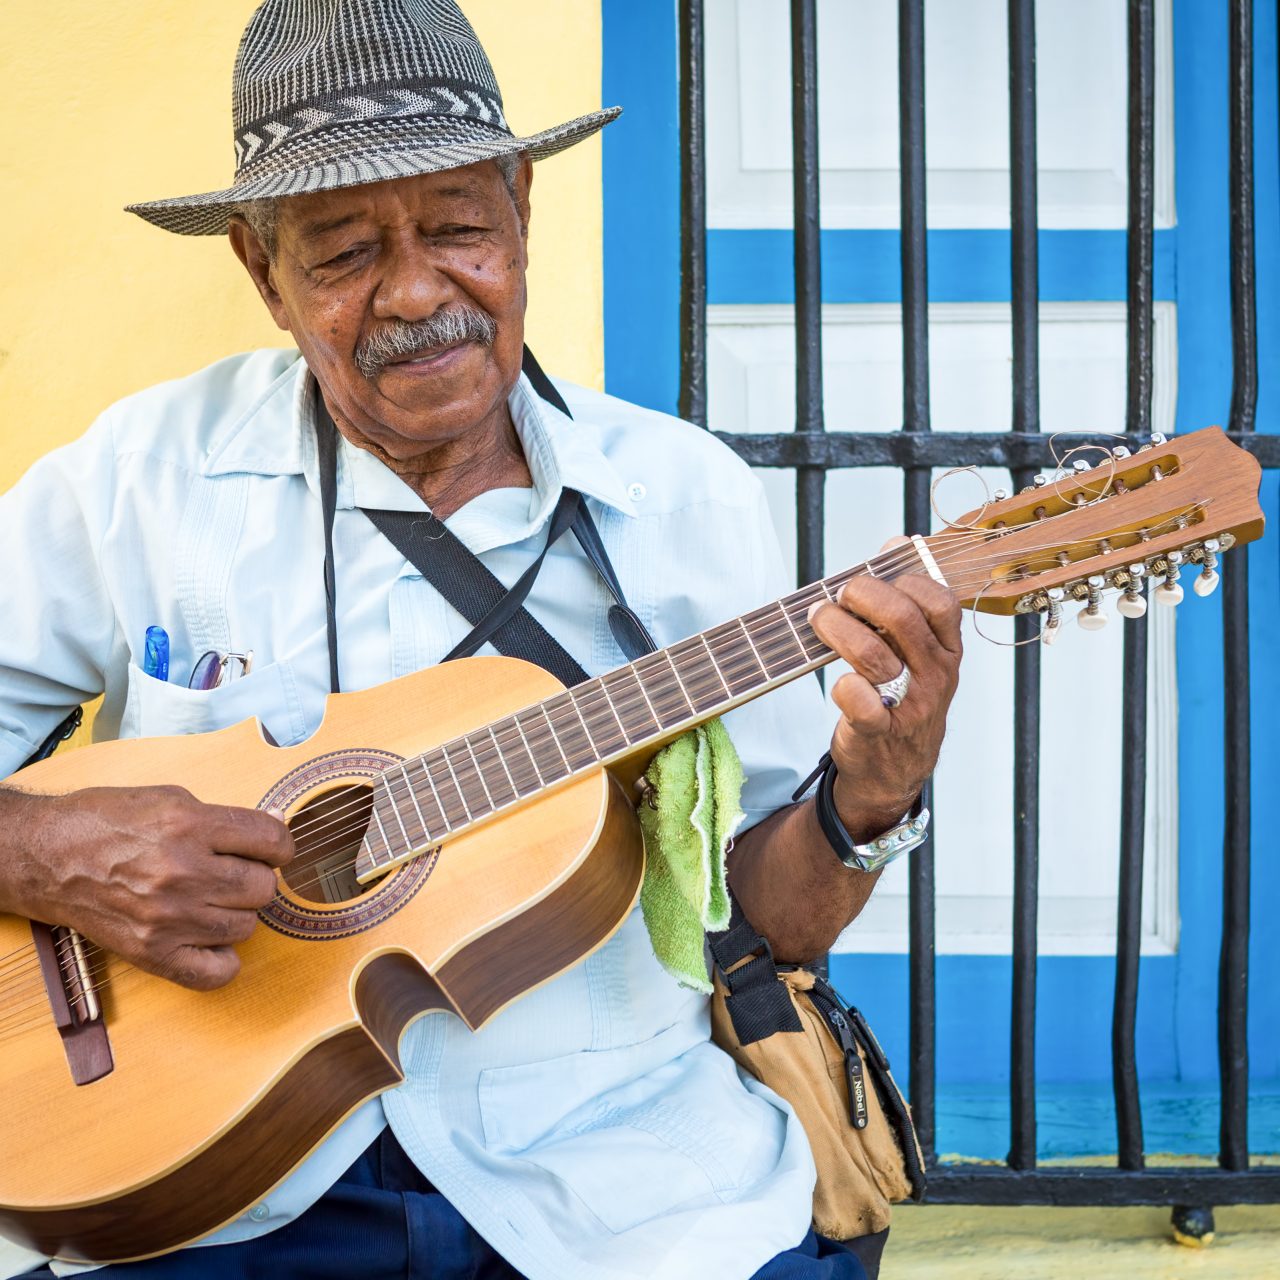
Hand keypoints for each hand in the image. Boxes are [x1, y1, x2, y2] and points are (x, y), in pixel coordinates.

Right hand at [13, 786, 293, 989]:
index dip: (280, 844)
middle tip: (233, 872)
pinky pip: (216, 972)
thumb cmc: (108, 821)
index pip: (271, 841)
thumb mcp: (171, 798)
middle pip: (263, 887)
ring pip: (246, 925)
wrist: (46, 857)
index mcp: (189, 826)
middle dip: (256, 877)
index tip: (271, 848)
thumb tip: (278, 826)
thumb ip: (227, 817)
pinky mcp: (151, 952)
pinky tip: (210, 937)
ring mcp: (167, 917)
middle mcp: (181, 873)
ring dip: (237, 912)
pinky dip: (223, 959)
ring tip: (212, 898)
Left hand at [807, 557, 961, 842]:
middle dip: (861, 596)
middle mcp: (936, 675)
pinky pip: (861, 702)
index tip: (870, 580)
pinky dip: (843, 687)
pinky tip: (839, 682)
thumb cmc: (899, 695)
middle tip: (838, 597)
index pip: (938, 600)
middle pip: (902, 618)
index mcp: (946, 648)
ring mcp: (911, 706)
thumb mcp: (914, 649)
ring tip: (818, 621)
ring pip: (874, 656)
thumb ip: (907, 597)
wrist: (893, 770)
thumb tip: (898, 541)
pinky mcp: (880, 734)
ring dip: (837, 631)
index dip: (901, 580)